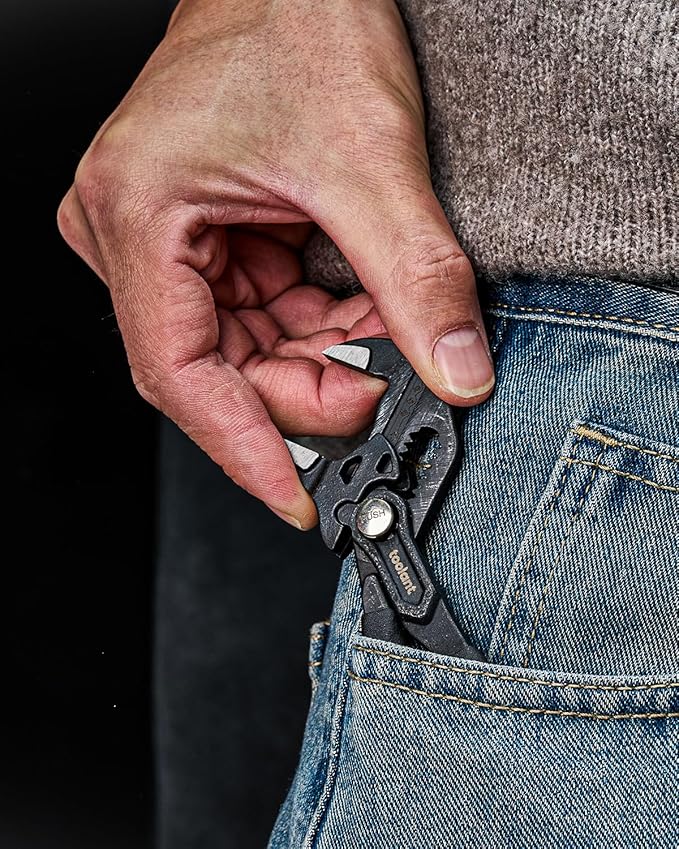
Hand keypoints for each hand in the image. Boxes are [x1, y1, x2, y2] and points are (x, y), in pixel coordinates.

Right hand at [57, 0, 494, 528]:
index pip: (180, 374)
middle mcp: (132, 232)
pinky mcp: (201, 238)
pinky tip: (359, 319)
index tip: (297, 496)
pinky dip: (314, 331)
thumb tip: (453, 373)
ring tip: (381, 343)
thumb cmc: (297, 18)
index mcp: (138, 212)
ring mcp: (164, 239)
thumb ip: (416, 278)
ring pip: (241, 350)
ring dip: (317, 361)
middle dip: (305, 392)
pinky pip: (255, 317)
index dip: (244, 446)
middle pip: (216, 370)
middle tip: (381, 395)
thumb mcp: (370, 159)